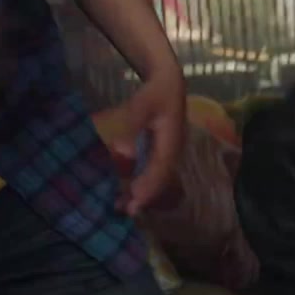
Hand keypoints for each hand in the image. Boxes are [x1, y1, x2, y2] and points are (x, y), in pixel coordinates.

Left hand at [108, 69, 185, 216]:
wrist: (169, 82)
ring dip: (141, 192)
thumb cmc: (156, 92)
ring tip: (121, 206)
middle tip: (124, 212)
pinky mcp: (162, 151)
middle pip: (161, 179)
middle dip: (144, 196)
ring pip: (157, 177)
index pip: (161, 170)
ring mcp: (169, 152)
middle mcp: (174, 151)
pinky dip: (141, 182)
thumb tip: (123, 153)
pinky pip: (153, 171)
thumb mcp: (143, 103)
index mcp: (172, 141)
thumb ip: (132, 125)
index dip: (148, 188)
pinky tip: (127, 189)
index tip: (134, 203)